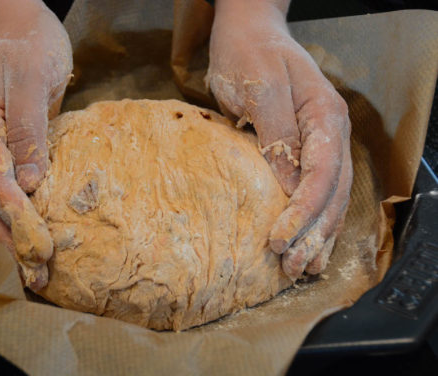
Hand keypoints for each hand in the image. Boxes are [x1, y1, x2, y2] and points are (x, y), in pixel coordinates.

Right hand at [0, 0, 72, 290]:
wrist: (20, 29)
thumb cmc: (28, 47)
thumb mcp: (30, 80)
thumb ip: (28, 129)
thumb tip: (31, 182)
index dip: (15, 217)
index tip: (38, 246)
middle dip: (9, 243)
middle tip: (34, 276)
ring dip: (10, 241)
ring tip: (32, 272)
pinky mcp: (5, 155)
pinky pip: (5, 195)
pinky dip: (14, 222)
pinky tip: (29, 241)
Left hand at [207, 0, 351, 279]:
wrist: (249, 32)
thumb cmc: (250, 54)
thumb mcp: (260, 89)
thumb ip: (277, 135)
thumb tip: (287, 188)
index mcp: (326, 118)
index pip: (322, 176)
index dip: (302, 213)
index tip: (278, 241)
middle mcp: (332, 135)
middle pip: (332, 194)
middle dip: (312, 234)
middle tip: (290, 268)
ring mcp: (322, 144)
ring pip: (330, 198)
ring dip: (317, 236)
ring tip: (303, 269)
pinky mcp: (305, 150)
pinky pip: (317, 191)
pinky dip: (313, 220)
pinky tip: (307, 244)